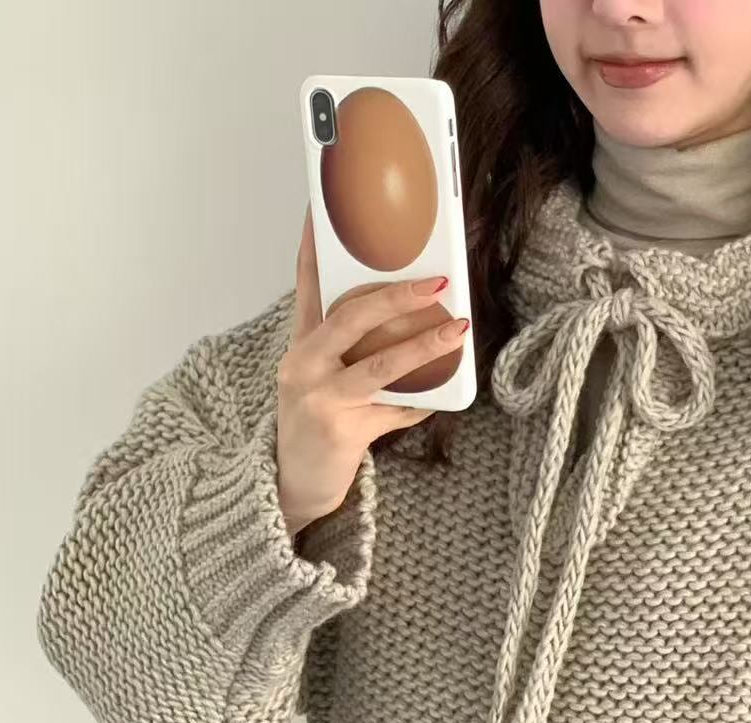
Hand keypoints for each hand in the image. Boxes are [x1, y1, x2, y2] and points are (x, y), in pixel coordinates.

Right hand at [276, 204, 470, 538]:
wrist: (295, 484)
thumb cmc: (317, 424)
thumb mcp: (323, 380)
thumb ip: (352, 351)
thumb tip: (406, 321)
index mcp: (300, 345)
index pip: (307, 284)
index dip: (316, 246)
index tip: (325, 209)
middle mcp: (304, 364)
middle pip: (352, 317)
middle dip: (396, 296)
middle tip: (435, 282)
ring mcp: (321, 397)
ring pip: (380, 364)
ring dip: (423, 345)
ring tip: (455, 329)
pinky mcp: (342, 430)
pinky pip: (395, 410)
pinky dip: (422, 402)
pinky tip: (444, 395)